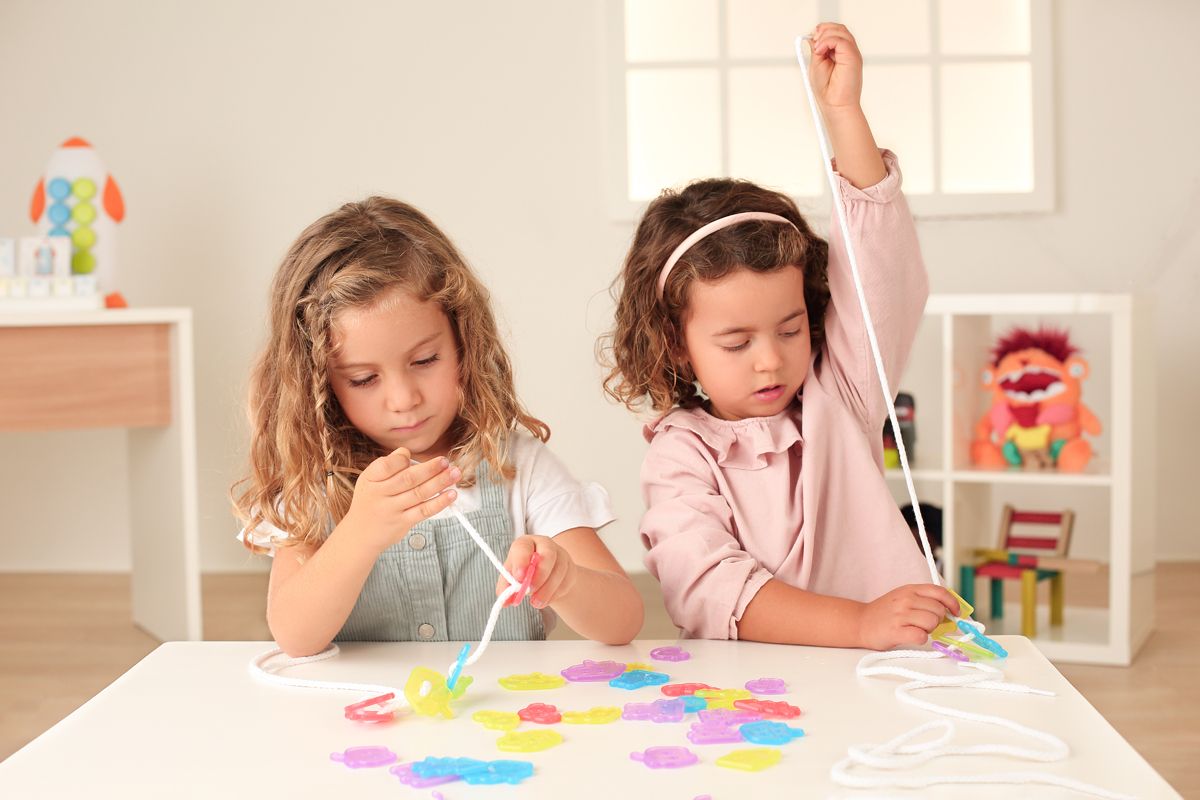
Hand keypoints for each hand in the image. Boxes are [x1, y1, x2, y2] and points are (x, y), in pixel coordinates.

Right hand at [345, 448, 460, 550]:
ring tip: (455, 473)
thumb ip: (387, 465)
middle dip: (430, 468)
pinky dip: (439, 502)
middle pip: (408, 479)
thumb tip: (406, 452)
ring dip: (440, 482)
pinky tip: (451, 494)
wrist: (360, 534)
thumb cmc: (370, 500)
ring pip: (419, 494)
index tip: (411, 456)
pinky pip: (424, 511)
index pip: (386, 466)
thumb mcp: (369, 480)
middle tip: (445, 461)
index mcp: (370, 479)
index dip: (401, 460)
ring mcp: (392, 510)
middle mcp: (380, 495)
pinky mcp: (403, 522)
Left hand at [496, 535, 577, 608]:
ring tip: (536, 603)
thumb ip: (506, 587)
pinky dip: (555, 594)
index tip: (519, 578)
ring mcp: (561, 555)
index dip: (521, 561)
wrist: (544, 577)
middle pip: (548, 554)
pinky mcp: (571, 568)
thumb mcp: (511, 577)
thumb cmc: (524, 573)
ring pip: (559, 570)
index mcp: (526, 543)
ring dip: (547, 589)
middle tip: (530, 591)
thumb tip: (504, 601)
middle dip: (539, 575)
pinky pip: (566, 581)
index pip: (524, 546)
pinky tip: (545, 600)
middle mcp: (545, 544)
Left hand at [806, 23, 864, 112]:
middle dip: (824, 29)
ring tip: (817, 49)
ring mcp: (852, 53)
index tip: (812, 38)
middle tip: (814, 40)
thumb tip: (812, 36)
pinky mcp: (853, 57)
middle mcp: (848, 51)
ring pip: (841, 31)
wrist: (835, 105)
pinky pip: (841, 40)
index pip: (835, 32)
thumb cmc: (827, 90)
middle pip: (839, 28)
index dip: (823, 30)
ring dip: (825, 35)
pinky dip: (828, 41)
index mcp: (841, 53)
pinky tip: (820, 51)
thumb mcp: (817, 64)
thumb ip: (817, 49)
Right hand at [857, 583, 959, 649]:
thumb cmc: (884, 613)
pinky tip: (910, 636)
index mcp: (909, 589)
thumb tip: (950, 611)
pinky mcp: (896, 631)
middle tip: (924, 623)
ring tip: (915, 629)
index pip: (939, 592)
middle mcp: (905, 599)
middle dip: (937, 620)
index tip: (956, 612)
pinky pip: (921, 636)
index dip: (953, 603)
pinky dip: (920, 638)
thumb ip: (924, 600)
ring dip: (928, 630)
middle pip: (939, 610)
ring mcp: (900, 615)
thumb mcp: (903, 598)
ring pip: (932, 623)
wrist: (860, 623)